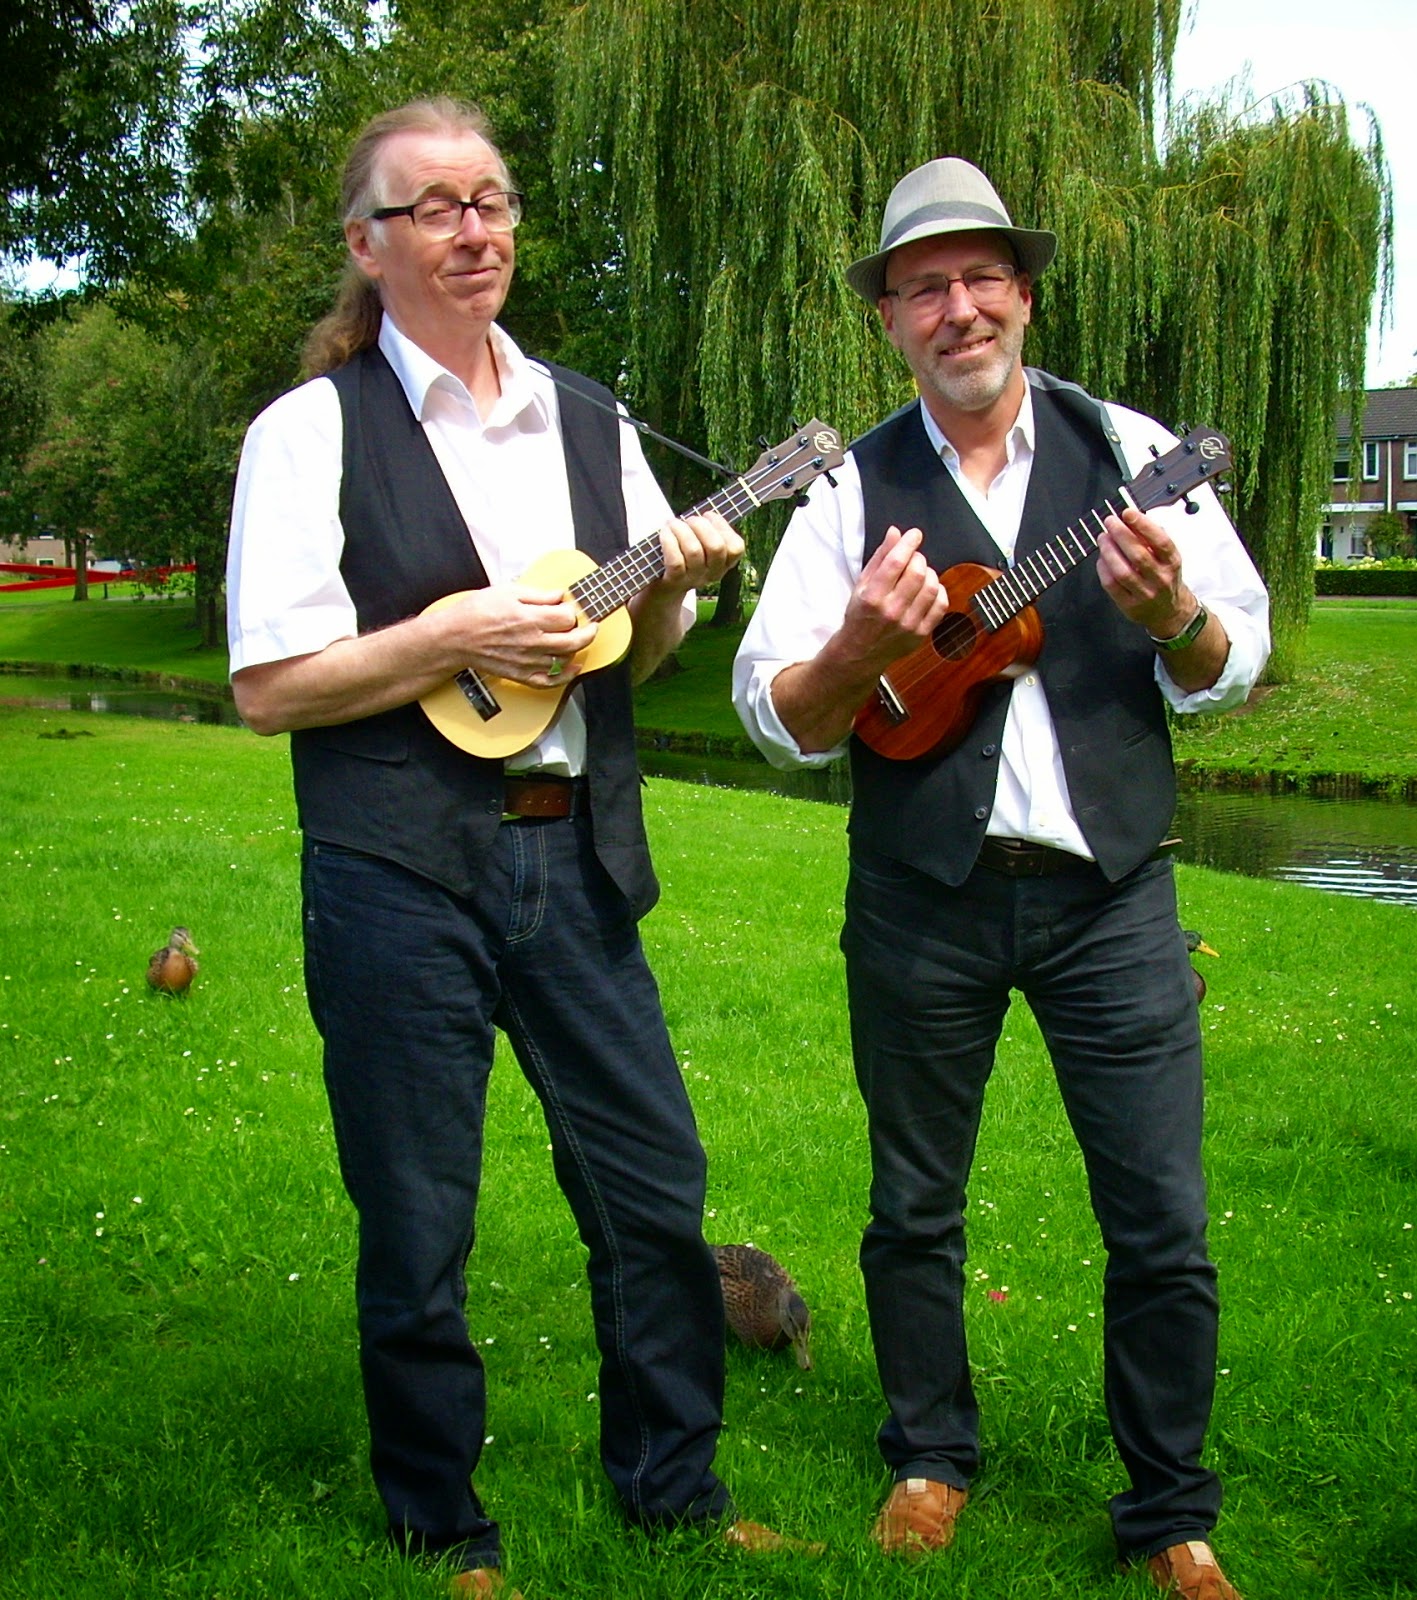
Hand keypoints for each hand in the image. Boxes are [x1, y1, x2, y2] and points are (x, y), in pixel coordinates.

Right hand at [436, 583, 597, 686]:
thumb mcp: (507, 592)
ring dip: (576, 650)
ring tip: (576, 640)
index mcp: (530, 618)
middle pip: (573, 640)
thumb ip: (537, 595)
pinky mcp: (521, 674)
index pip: (567, 618)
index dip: (573, 611)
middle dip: (588, 632)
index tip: (570, 608)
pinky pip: (549, 681)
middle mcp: (532, 642)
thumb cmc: (476, 612)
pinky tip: (573, 667)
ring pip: (564, 660)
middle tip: (592, 626)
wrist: (455, 638)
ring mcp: (527, 661)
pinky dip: (565, 676)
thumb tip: (558, 595)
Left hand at [652, 510, 743, 593]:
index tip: (707, 515)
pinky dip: (669, 541)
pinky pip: (675, 561)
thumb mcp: (700, 547)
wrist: (662, 591)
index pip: (736, 547)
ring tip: (672, 523)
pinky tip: (665, 532)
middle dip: (701, 525)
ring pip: (694, 551)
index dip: (722, 525)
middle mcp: (712, 574)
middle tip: (688, 520)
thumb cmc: (681, 558)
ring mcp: (694, 579)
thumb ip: (707, 531)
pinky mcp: (674, 581)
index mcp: (724, 564)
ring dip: (681, 529)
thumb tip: (707, 513)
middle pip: (716, 547)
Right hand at [839, 525, 950, 669]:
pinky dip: (938, 591)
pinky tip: (928, 589)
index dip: (908, 543)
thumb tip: (895, 533)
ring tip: (920, 574)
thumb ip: (880, 557)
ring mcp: (908, 624)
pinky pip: (941, 605)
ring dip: (929, 573)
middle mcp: (891, 611)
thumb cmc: (860, 615)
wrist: (860, 652)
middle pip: (917, 573)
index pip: (896, 562)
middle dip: (918, 558)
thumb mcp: (862, 584)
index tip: (914, 535)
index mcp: (872, 597)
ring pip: (931, 587)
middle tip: (913, 558)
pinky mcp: (921, 633)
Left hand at [1096, 506, 1195, 636]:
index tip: (1128, 512)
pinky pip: (1111, 585)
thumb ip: (1151, 539)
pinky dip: (1103, 569)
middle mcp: (1160, 579)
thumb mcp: (1167, 557)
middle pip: (1138, 556)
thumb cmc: (1164, 577)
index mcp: (1172, 563)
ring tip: (1103, 538)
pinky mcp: (1129, 605)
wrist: (1169, 611)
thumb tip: (1131, 519)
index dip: (1143, 525)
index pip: (1160, 541)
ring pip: (1122, 572)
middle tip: (1110, 522)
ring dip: (1109, 551)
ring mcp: (1145, 594)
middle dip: (1121, 535)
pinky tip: (1101, 558)